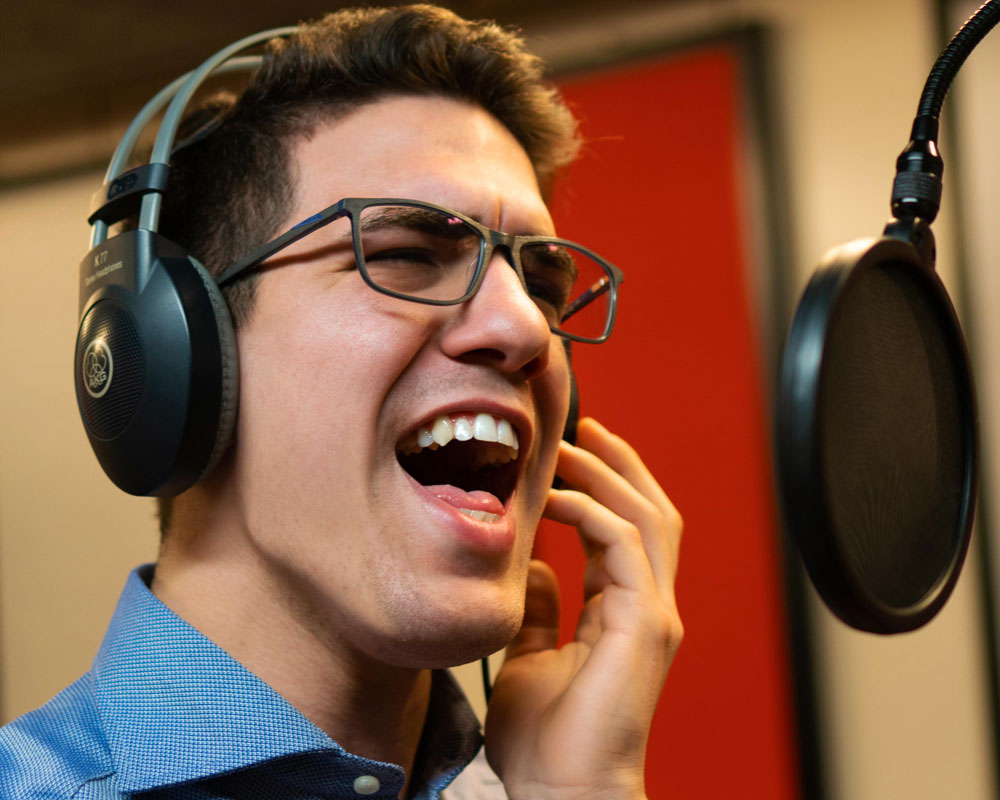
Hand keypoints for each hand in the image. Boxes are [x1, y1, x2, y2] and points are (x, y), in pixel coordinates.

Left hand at [484, 417, 682, 799]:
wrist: (561, 791)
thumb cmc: (545, 740)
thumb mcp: (532, 655)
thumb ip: (542, 608)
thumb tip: (536, 565)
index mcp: (625, 611)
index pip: (627, 530)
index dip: (603, 486)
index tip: (570, 455)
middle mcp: (650, 606)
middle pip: (651, 511)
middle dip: (619, 463)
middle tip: (583, 427)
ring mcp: (653, 613)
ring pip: (647, 518)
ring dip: (608, 474)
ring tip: (569, 446)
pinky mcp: (644, 623)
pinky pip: (625, 545)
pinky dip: (594, 511)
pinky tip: (557, 496)